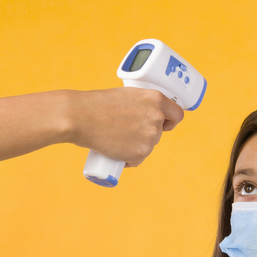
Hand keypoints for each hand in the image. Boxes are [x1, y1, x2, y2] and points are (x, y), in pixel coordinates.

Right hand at [66, 87, 184, 165]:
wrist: (79, 117)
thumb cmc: (97, 105)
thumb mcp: (127, 96)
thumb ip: (142, 105)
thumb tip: (150, 117)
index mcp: (156, 99)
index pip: (177, 114)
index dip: (171, 121)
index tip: (165, 125)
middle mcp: (157, 117)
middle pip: (159, 133)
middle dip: (144, 134)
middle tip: (123, 129)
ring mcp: (150, 136)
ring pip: (148, 147)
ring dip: (135, 146)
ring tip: (115, 137)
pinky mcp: (141, 152)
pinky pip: (138, 159)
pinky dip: (128, 158)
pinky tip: (115, 150)